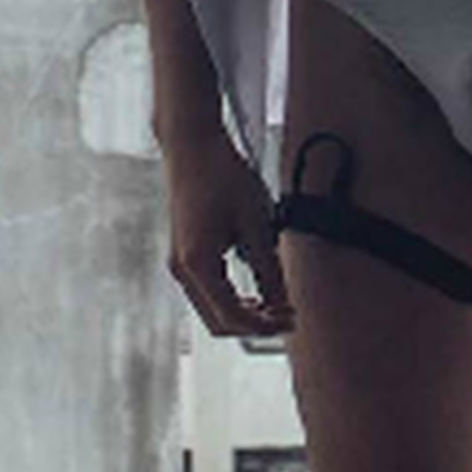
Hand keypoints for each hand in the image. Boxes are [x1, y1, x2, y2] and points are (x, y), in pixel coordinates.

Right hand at [162, 127, 295, 338]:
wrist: (192, 146)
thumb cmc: (222, 176)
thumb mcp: (256, 224)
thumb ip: (269, 269)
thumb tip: (283, 304)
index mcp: (197, 264)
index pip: (232, 317)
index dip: (265, 326)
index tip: (292, 319)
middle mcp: (182, 269)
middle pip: (218, 323)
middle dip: (254, 326)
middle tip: (288, 317)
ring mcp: (179, 263)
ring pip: (211, 311)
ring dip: (243, 315)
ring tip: (276, 306)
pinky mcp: (183, 255)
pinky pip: (206, 293)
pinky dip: (231, 301)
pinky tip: (255, 294)